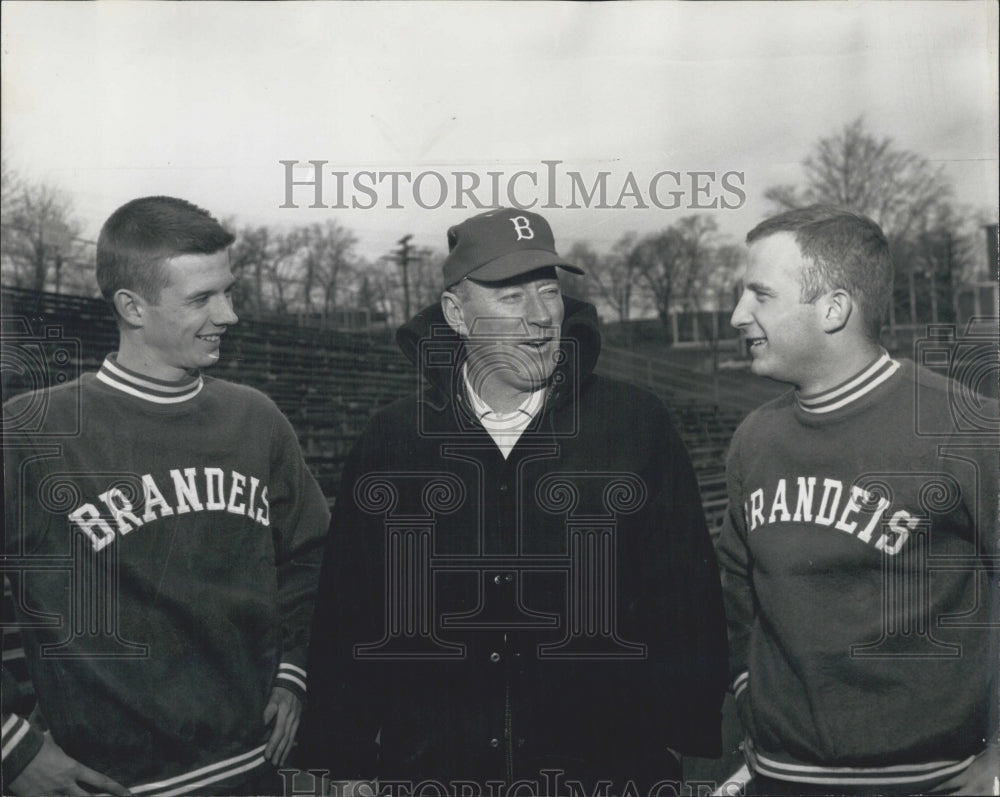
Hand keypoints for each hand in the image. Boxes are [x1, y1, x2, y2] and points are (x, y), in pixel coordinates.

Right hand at [7, 733, 129, 795]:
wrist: (13, 752)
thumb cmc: (34, 744)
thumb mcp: (54, 742)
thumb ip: (60, 742)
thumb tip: (59, 729)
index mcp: (73, 768)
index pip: (100, 781)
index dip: (115, 788)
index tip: (127, 794)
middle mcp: (64, 784)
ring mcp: (50, 794)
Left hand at [263, 685, 301, 765]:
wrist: (294, 682)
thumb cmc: (280, 690)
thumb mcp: (273, 696)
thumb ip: (269, 709)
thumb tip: (263, 723)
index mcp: (285, 712)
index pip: (279, 731)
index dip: (273, 744)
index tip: (267, 755)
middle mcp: (292, 717)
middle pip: (285, 737)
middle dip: (279, 752)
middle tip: (273, 763)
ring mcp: (296, 719)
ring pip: (291, 738)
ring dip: (286, 751)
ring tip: (280, 762)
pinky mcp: (298, 719)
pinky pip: (294, 734)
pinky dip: (291, 745)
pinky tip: (287, 752)